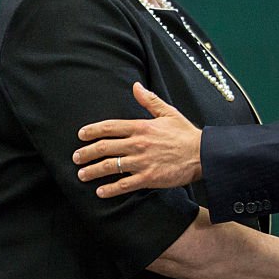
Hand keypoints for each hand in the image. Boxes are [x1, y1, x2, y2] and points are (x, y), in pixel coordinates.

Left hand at [73, 82, 201, 196]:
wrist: (203, 154)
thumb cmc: (186, 134)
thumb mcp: (168, 113)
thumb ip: (149, 101)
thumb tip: (136, 86)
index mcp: (141, 126)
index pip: (110, 127)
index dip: (92, 131)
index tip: (80, 136)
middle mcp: (138, 143)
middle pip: (104, 147)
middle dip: (86, 153)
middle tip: (76, 157)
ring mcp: (142, 161)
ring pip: (110, 166)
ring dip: (92, 171)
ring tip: (82, 175)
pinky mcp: (148, 178)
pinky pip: (124, 185)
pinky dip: (110, 189)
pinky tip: (100, 192)